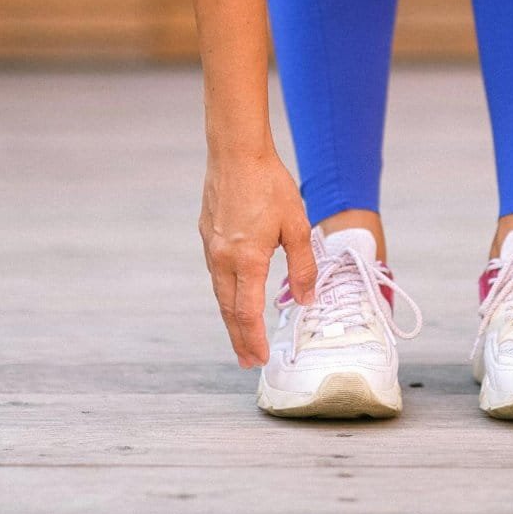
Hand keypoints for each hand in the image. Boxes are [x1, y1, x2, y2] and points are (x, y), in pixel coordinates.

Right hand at [199, 151, 316, 367]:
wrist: (236, 153)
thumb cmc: (270, 185)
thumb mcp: (297, 227)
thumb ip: (303, 267)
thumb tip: (306, 299)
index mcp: (247, 260)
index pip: (247, 313)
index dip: (254, 339)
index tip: (260, 358)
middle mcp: (223, 258)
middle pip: (228, 310)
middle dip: (238, 338)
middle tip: (247, 360)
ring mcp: (211, 247)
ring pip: (220, 292)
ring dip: (230, 318)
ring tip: (240, 335)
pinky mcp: (207, 234)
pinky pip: (216, 272)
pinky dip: (225, 293)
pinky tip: (234, 295)